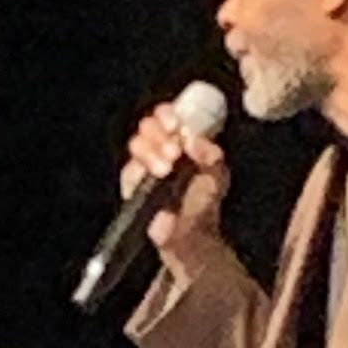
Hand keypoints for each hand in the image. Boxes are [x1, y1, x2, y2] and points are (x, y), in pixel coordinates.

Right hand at [123, 101, 230, 275]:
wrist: (190, 233)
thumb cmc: (204, 201)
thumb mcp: (218, 174)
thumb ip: (211, 153)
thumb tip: (191, 139)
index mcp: (180, 138)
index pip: (167, 114)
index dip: (167, 114)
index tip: (176, 125)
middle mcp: (159, 147)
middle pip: (148, 124)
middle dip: (159, 134)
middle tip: (174, 151)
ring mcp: (143, 164)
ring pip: (136, 143)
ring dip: (151, 152)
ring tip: (166, 168)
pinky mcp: (131, 183)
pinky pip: (129, 168)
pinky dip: (142, 169)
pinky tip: (156, 176)